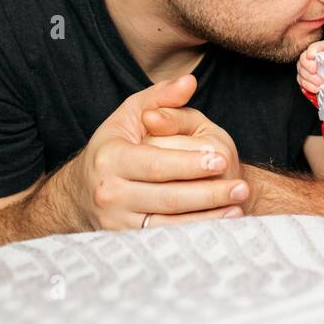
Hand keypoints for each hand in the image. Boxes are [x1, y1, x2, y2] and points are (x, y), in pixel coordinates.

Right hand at [73, 75, 246, 231]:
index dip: (189, 164)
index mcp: (110, 159)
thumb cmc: (115, 146)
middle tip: (242, 187)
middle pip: (167, 197)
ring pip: (168, 224)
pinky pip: (165, 239)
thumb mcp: (131, 115)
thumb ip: (161, 97)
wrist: (82, 193)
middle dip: (208, 193)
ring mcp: (116, 222)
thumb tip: (189, 82)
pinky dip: (194, 233)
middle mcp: (109, 193)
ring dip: (207, 217)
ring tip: (238, 206)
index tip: (221, 160)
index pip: (156, 164)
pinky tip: (221, 224)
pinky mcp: (125, 241)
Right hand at [297, 39, 323, 95]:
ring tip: (320, 83)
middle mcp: (310, 56)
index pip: (314, 47)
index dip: (311, 51)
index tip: (311, 56)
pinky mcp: (303, 77)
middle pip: (303, 59)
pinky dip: (308, 86)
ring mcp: (304, 67)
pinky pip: (301, 81)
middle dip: (308, 66)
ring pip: (301, 71)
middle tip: (315, 71)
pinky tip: (316, 88)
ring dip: (310, 78)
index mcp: (321, 48)